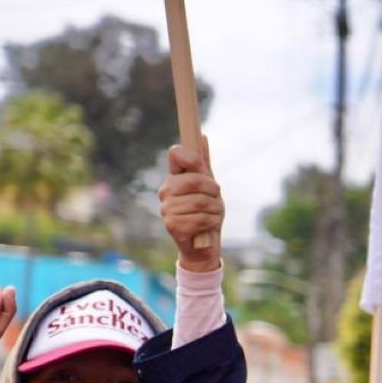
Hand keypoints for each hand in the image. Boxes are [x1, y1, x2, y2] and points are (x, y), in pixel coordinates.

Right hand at [159, 139, 222, 270]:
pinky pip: (201, 218)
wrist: (204, 246)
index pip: (177, 154)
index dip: (192, 157)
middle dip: (213, 191)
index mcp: (174, 177)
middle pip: (195, 179)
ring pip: (201, 201)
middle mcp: (166, 190)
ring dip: (216, 210)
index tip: (201, 167)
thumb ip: (204, 165)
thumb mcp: (209, 188)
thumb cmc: (206, 213)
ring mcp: (167, 208)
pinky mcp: (172, 225)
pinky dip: (212, 222)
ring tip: (212, 215)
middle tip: (215, 199)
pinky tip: (208, 227)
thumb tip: (202, 136)